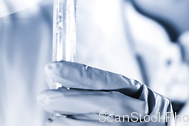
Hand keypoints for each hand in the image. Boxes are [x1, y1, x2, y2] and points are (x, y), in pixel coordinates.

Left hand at [38, 61, 173, 124]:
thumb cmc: (142, 117)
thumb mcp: (134, 98)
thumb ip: (104, 90)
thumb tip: (61, 82)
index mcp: (143, 95)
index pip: (109, 81)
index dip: (80, 75)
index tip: (53, 68)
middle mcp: (144, 114)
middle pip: (106, 104)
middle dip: (72, 100)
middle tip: (44, 97)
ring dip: (72, 123)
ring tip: (50, 118)